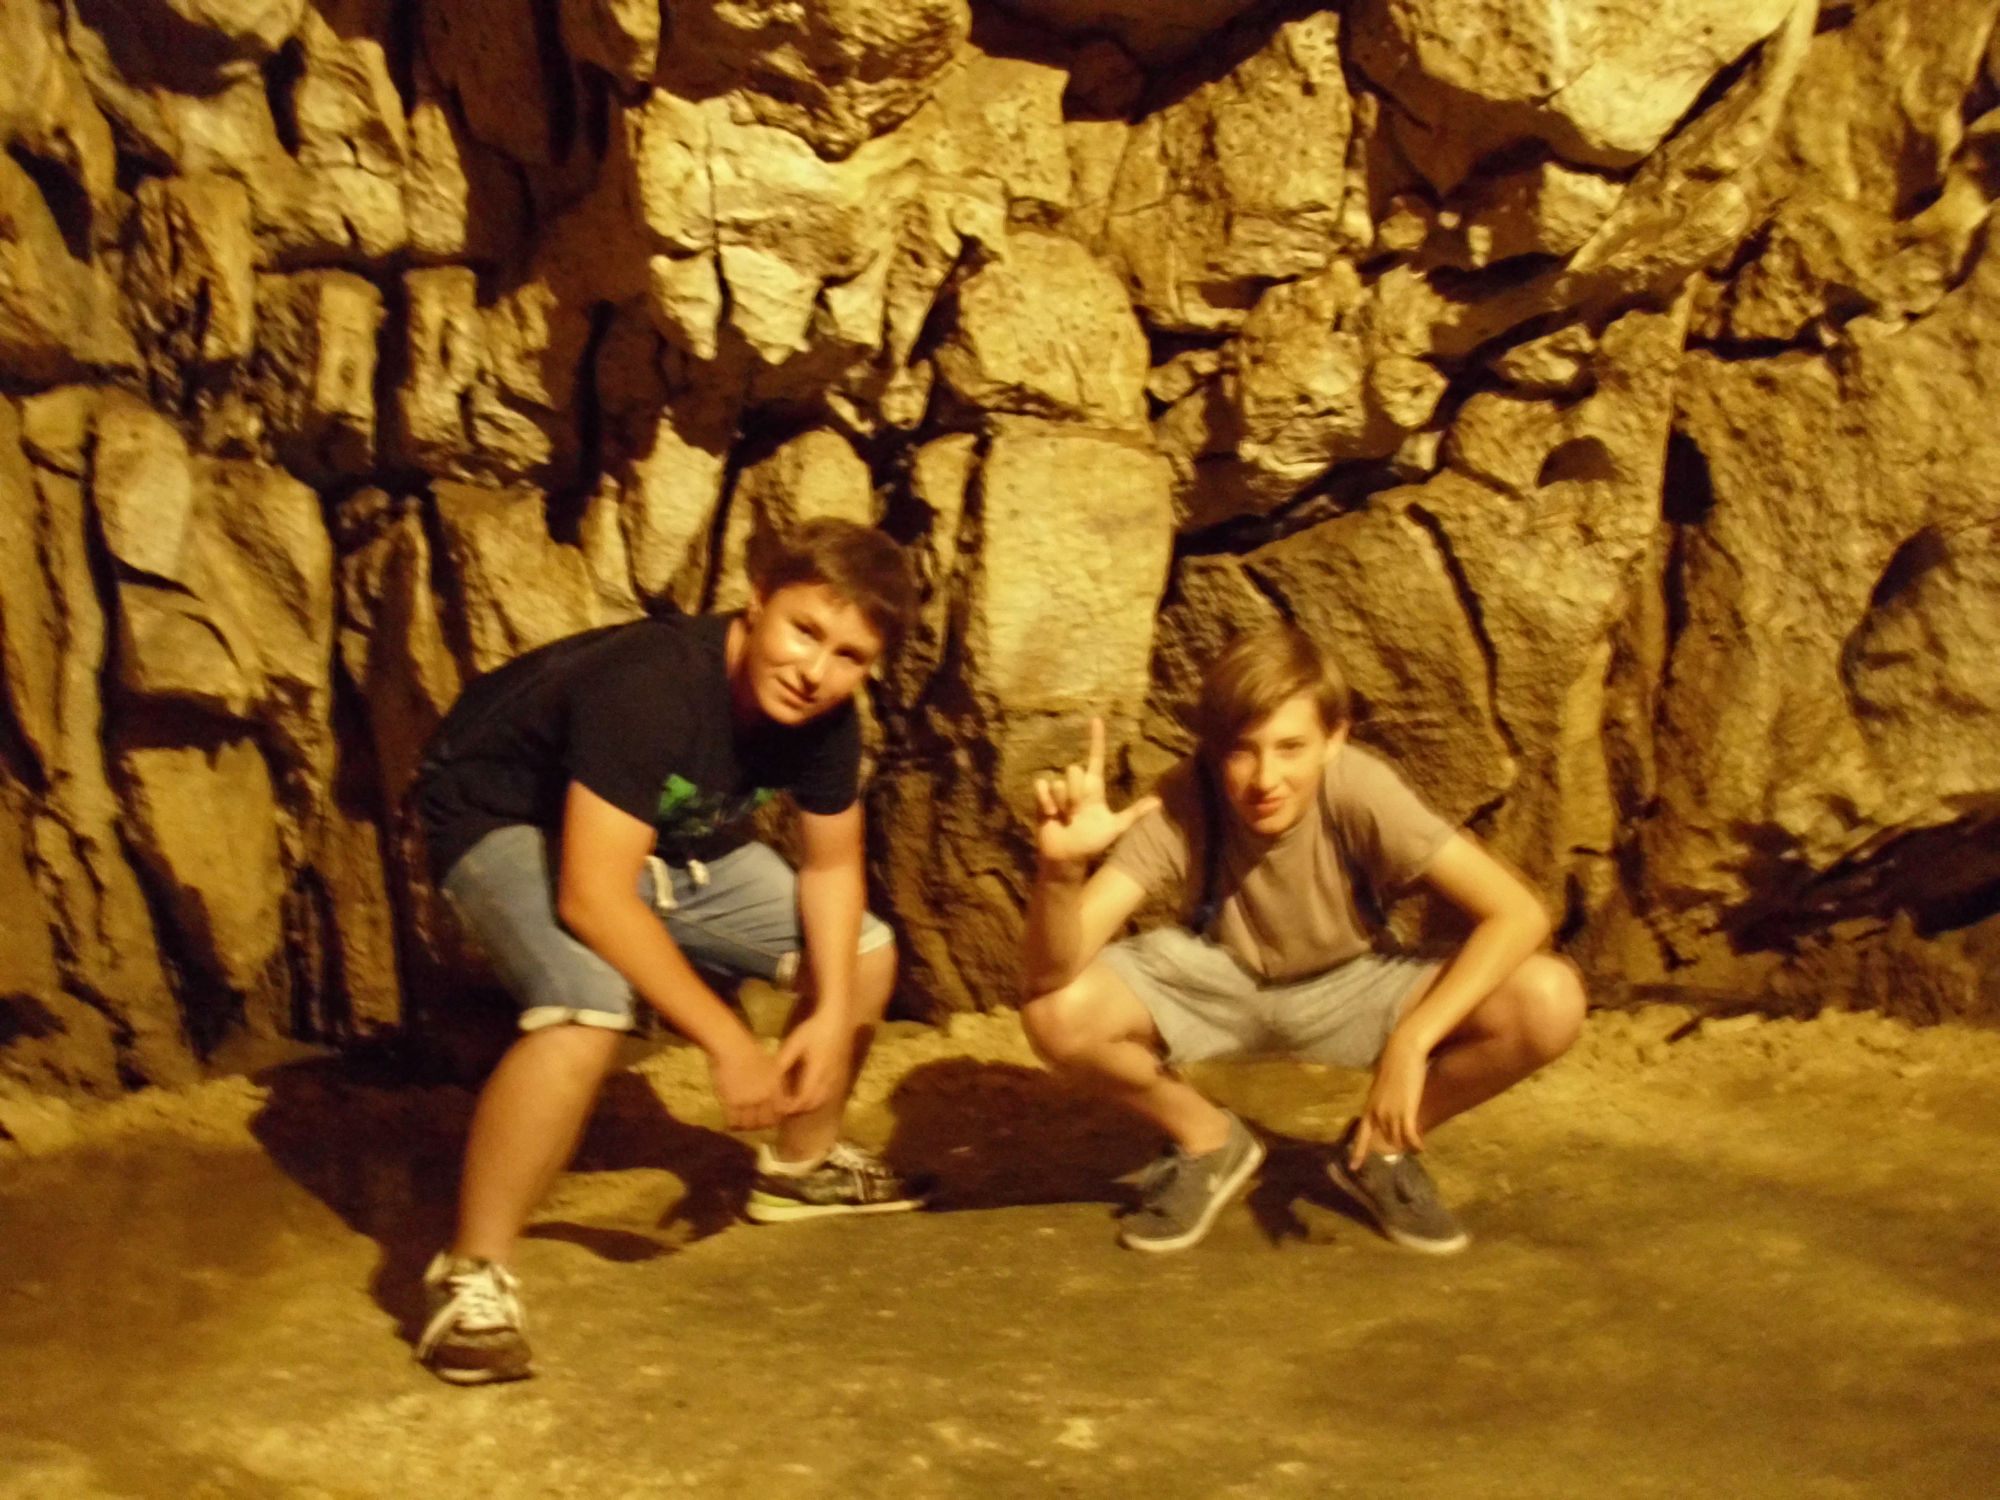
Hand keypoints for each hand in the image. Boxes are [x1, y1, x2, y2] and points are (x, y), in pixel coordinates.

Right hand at [708, 1035, 787, 1129]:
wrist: (732, 1045)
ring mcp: (748, 1100)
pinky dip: (732, 1124)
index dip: (774, 1118)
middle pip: (765, 1122)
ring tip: (741, 1123)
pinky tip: (730, 1122)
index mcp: (777, 1088)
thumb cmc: (750, 1051)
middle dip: (760, 1125)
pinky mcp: (731, 1101)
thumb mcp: (772, 1067)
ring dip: (745, 1126)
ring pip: (749, 1124)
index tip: (767, 1117)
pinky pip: (733, 1120)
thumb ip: (776, 1084)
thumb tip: (777, 1099)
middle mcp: (765, 1096)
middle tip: (753, 1123)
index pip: (779, 1114)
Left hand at [775, 1008, 850, 1115]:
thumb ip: (782, 1063)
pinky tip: (806, 1091)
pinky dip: (816, 1098)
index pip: (803, 1100)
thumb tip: (771, 1081)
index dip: (790, 1107)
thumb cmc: (813, 1030)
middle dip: (797, 1109)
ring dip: (807, 1105)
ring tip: (792, 1101)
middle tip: (782, 1106)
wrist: (836, 1020)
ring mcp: (835, 1077)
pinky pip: (827, 1093)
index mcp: (816, 1073)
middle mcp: (828, 1079)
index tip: (777, 1107)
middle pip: (812, 1104)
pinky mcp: (838, 1074)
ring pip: (821, 1100)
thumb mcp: (794, 1044)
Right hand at [1032, 717, 1162, 867]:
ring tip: (1065, 817)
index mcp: (1094, 788)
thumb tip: (1159, 802)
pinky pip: (1042, 785)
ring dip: (1062, 802)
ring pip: (1059, 781)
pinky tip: (1051, 814)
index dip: (1096, 739)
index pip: (1095, 758)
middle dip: (1075, 792)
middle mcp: (1076, 786)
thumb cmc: (1092, 843)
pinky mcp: (1043, 798)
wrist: (1068, 858)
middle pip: (1074, 770)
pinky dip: (1045, 800)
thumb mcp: (1116, 827)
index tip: (1096, 719)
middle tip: (1077, 813)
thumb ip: (1134, 813)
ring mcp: (1059, 792)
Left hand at [1350, 1035, 1427, 1164]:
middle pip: (1385, 1140)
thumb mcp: (1382, 1086)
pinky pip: (1410, 1136)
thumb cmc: (1394, 1065)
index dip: (1358, 1152)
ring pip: (1398, 1139)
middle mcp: (1377, 1113)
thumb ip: (1381, 1100)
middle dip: (1395, 1146)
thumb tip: (1384, 1106)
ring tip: (1417, 1148)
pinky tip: (1420, 1147)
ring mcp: (1391, 1113)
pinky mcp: (1406, 1111)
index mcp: (1369, 1107)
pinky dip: (1415, 1144)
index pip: (1361, 1134)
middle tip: (1406, 1147)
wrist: (1402, 1053)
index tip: (1353, 1167)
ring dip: (1408, 1146)